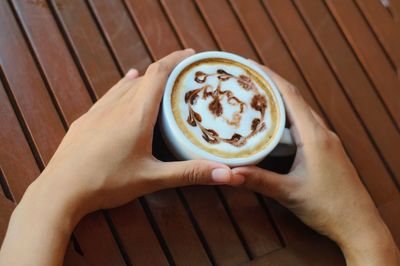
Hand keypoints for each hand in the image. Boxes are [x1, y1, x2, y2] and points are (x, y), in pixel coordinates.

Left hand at [0, 50, 243, 265]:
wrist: (60, 190)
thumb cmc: (107, 182)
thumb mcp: (152, 178)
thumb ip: (188, 173)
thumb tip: (225, 174)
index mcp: (136, 114)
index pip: (159, 74)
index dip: (176, 60)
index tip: (191, 55)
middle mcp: (117, 105)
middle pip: (145, 76)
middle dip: (166, 70)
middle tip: (184, 74)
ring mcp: (98, 111)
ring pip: (126, 84)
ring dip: (145, 78)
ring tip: (160, 79)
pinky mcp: (85, 119)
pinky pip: (110, 94)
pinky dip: (125, 87)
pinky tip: (126, 86)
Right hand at [232, 62, 399, 264]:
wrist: (358, 224)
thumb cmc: (328, 207)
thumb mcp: (288, 192)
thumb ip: (258, 180)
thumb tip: (229, 172)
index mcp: (314, 136)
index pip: (290, 96)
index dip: (269, 77)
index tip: (250, 65)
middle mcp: (322, 132)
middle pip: (294, 98)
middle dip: (271, 84)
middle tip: (247, 77)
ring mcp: (326, 140)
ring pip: (300, 111)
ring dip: (280, 99)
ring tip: (256, 95)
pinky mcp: (326, 150)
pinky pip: (305, 124)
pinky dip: (287, 116)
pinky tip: (275, 124)